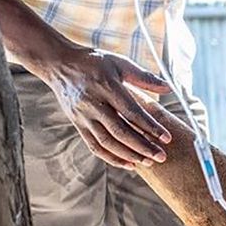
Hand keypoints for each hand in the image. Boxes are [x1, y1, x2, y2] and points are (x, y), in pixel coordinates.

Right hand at [33, 44, 173, 168]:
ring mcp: (83, 116)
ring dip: (129, 155)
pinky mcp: (77, 124)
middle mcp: (93, 103)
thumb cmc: (92, 62)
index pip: (131, 112)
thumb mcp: (118, 63)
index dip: (150, 127)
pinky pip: (94, 146)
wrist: (57, 63)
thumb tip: (168, 88)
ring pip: (107, 142)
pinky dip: (112, 158)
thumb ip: (144, 77)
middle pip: (120, 131)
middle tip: (161, 157)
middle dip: (142, 147)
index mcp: (106, 87)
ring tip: (148, 162)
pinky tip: (128, 164)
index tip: (167, 138)